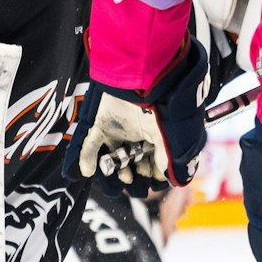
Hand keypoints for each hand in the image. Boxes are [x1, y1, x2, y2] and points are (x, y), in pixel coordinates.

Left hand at [64, 42, 209, 196]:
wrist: (145, 76)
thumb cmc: (165, 104)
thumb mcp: (175, 137)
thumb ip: (172, 161)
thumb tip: (175, 181)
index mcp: (159, 133)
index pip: (155, 159)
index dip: (154, 174)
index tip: (152, 185)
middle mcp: (139, 131)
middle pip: (134, 158)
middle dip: (134, 174)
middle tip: (133, 185)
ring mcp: (119, 127)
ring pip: (113, 154)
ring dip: (114, 169)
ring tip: (118, 180)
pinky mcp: (101, 122)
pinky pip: (90, 142)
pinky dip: (86, 158)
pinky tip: (86, 171)